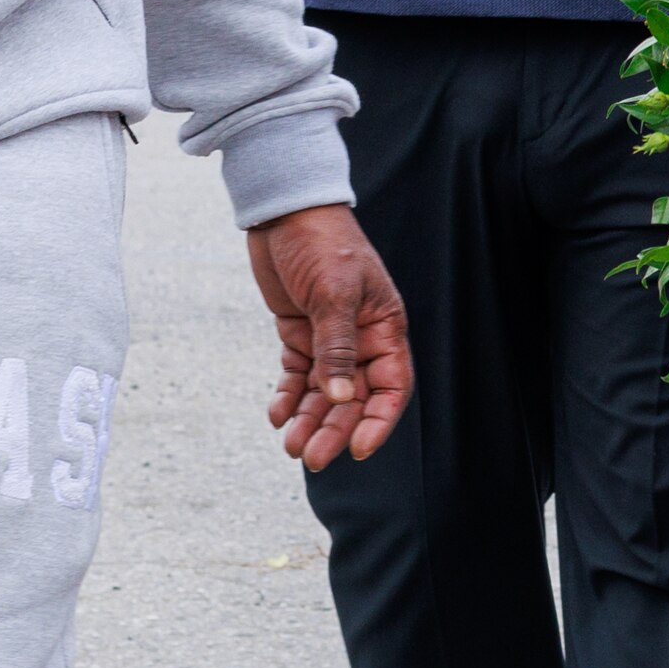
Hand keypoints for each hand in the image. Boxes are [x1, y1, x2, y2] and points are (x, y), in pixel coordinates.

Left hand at [246, 204, 411, 468]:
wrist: (286, 211)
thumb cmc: (323, 243)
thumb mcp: (334, 293)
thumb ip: (337, 348)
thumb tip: (341, 398)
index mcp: (384, 328)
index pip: (392, 386)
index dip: (379, 421)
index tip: (359, 450)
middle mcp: (362, 339)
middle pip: (354, 398)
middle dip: (334, 428)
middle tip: (311, 456)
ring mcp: (330, 338)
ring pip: (324, 392)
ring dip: (309, 419)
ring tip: (290, 444)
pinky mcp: (300, 333)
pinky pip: (297, 375)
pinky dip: (288, 396)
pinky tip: (276, 414)